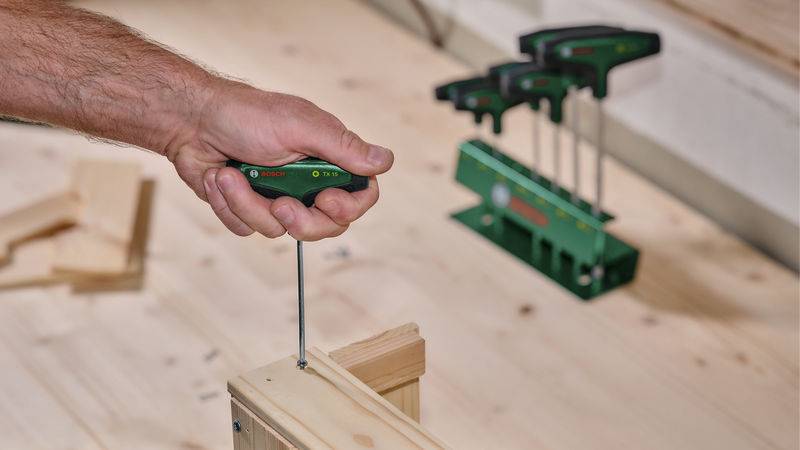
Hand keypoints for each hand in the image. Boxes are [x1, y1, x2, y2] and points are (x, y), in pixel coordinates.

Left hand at [165, 79, 393, 240]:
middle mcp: (307, 180)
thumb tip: (386, 161)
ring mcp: (277, 195)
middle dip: (299, 220)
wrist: (189, 121)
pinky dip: (229, 204)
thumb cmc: (244, 114)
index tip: (326, 199)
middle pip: (325, 225)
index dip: (349, 208)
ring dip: (248, 203)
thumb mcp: (300, 126)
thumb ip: (343, 148)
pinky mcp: (247, 207)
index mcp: (327, 157)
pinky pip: (247, 228)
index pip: (360, 195)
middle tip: (279, 204)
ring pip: (279, 229)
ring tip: (229, 175)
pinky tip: (219, 178)